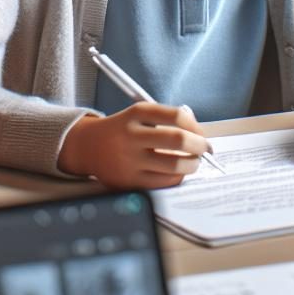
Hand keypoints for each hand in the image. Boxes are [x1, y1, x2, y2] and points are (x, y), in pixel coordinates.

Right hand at [58, 104, 210, 188]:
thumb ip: (165, 120)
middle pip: (178, 139)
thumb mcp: (138, 115)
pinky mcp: (130, 181)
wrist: (88, 146)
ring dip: (192, 164)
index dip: (195, 125)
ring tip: (194, 162)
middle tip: (205, 149)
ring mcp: (130, 159)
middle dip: (199, 145)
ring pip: (174, 165)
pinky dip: (178, 177)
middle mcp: (132, 134)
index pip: (176, 115)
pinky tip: (178, 172)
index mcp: (136, 112)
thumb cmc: (123, 130)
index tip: (201, 133)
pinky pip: (164, 182)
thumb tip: (199, 135)